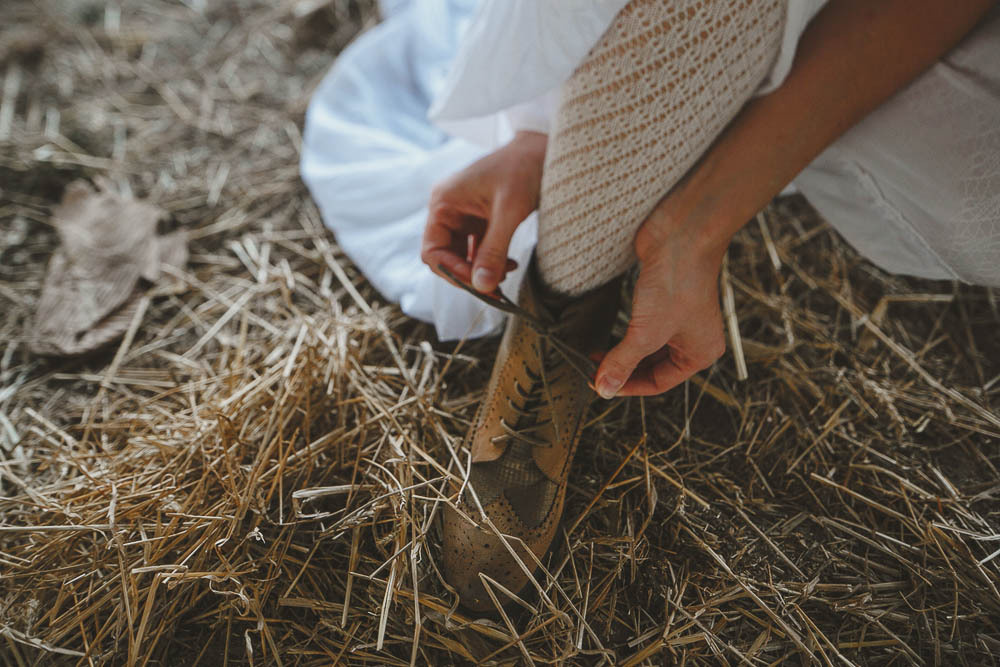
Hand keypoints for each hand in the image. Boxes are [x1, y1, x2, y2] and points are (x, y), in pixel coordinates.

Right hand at [421, 131, 546, 292]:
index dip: (452, 272)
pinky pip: (477, 249)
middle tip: (495, 287)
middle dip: (469, 274)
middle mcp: (448, 209)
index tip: (479, 284)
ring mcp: (462, 215)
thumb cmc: (523, 169)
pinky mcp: (479, 220)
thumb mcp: (509, 212)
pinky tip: (509, 263)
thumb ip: (493, 250)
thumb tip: (482, 287)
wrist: (542, 148)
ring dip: (482, 270)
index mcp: (444, 203)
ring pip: (462, 256)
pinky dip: (490, 261)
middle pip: (445, 257)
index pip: (432, 251)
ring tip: (507, 271)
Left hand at [593, 196, 728, 397]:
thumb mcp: (645, 332)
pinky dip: (623, 333)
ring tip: (593, 355)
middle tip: (591, 369)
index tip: (598, 384)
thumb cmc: (676, 283)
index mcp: (700, 353)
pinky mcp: (662, 299)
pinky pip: (641, 326)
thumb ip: (623, 362)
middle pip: (651, 367)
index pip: (658, 383)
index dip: (627, 386)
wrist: (682, 233)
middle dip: (622, 368)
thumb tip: (605, 390)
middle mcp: (693, 338)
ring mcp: (678, 318)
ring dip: (620, 352)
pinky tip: (604, 335)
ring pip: (644, 346)